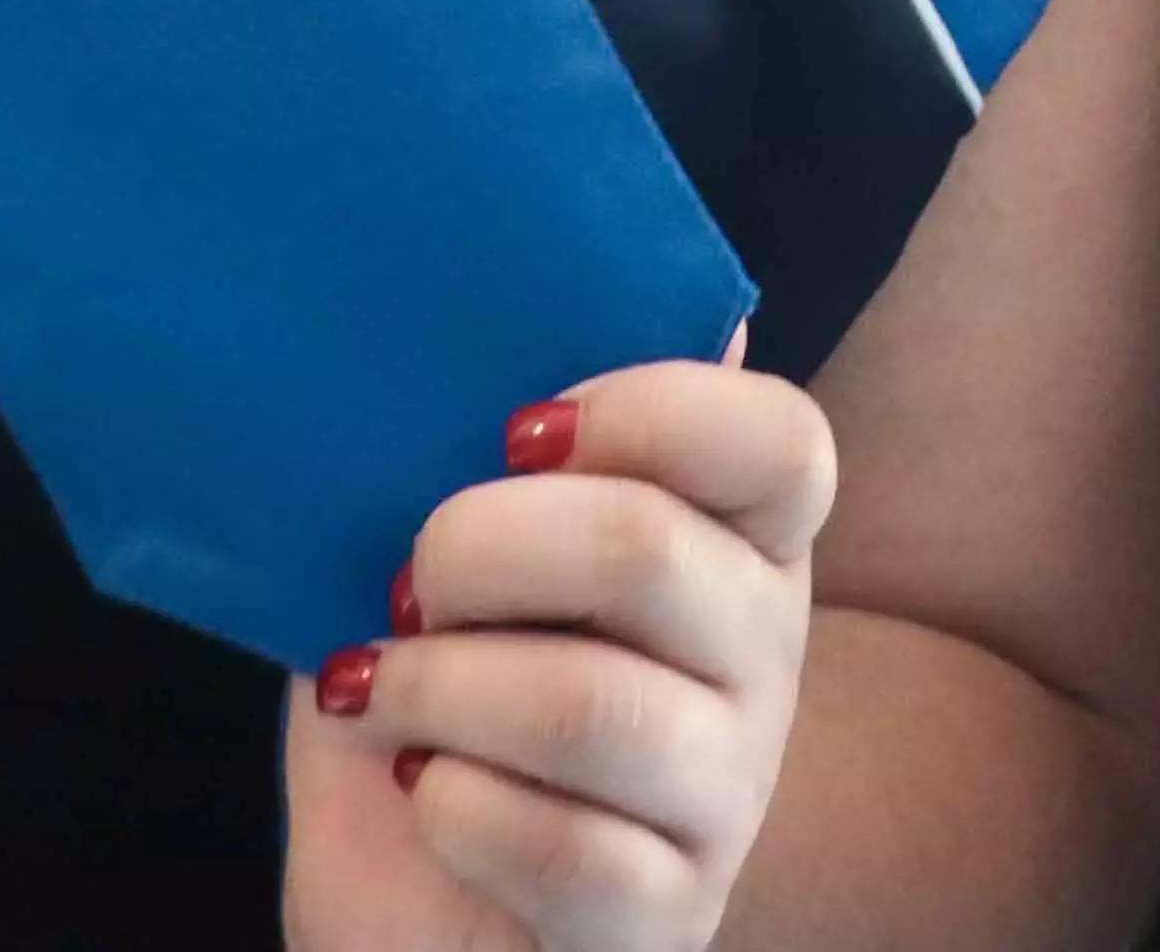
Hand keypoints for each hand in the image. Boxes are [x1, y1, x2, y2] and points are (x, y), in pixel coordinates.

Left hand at [281, 365, 834, 951]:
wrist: (399, 912)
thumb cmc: (427, 703)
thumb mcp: (443, 557)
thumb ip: (495, 444)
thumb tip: (576, 272)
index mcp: (735, 541)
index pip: (780, 442)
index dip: (650, 411)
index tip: (516, 430)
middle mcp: (764, 659)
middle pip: (647, 552)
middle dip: (477, 549)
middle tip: (404, 579)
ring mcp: (728, 796)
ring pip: (590, 706)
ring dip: (439, 688)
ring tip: (378, 690)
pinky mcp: (670, 917)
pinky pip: (565, 850)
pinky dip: (451, 809)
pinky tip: (423, 796)